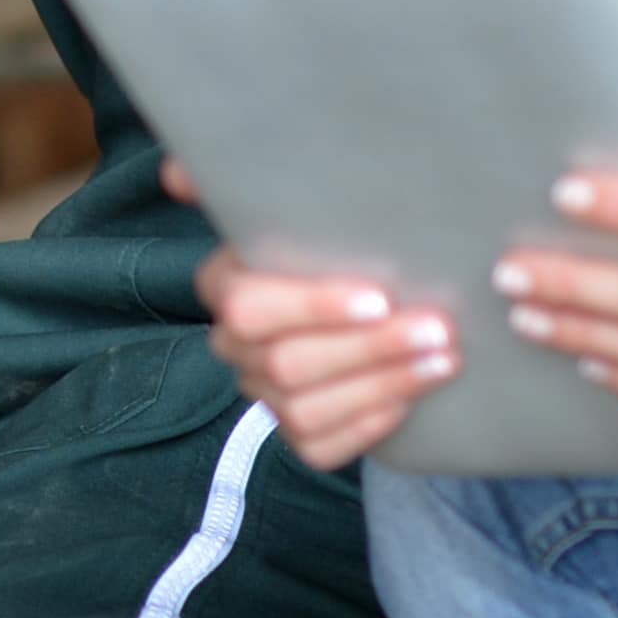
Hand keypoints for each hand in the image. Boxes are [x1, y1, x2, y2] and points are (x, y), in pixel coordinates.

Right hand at [172, 168, 462, 470]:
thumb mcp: (300, 207)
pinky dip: (369, 424)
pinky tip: (413, 396)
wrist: (360, 301)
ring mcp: (263, 396)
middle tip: (436, 328)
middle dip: (369, 349)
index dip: (313, 308)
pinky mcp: (296, 436)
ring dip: (382, 385)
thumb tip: (175, 170)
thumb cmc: (331, 243)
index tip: (378, 297)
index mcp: (224, 286)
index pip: (250, 307)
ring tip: (441, 359)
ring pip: (307, 410)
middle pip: (287, 364)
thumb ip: (245, 182)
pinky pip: (322, 447)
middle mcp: (234, 347)